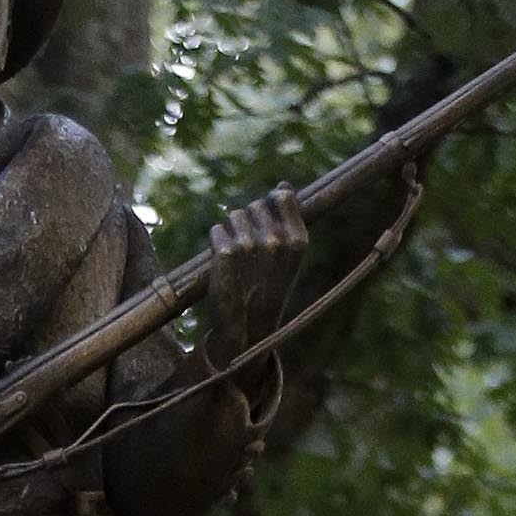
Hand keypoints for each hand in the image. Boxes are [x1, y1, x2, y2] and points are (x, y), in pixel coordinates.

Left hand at [198, 187, 307, 369]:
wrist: (248, 329)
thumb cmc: (269, 289)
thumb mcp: (289, 256)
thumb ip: (288, 219)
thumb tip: (283, 186)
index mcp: (297, 240)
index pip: (282, 196)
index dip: (271, 204)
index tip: (266, 222)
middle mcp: (276, 241)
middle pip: (255, 206)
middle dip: (250, 222)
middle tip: (251, 252)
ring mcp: (250, 246)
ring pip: (234, 216)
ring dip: (232, 233)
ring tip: (239, 260)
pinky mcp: (226, 252)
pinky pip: (217, 230)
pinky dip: (217, 243)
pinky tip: (225, 264)